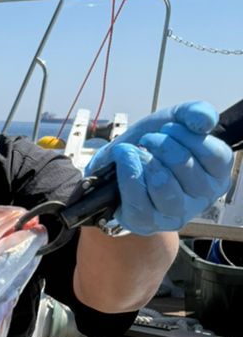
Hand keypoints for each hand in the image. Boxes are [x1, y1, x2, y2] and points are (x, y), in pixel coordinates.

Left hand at [85, 100, 232, 234]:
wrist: (120, 162)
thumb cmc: (154, 145)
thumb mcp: (176, 121)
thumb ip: (196, 113)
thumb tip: (205, 120)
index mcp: (216, 174)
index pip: (215, 156)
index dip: (189, 137)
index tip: (168, 128)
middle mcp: (201, 198)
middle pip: (186, 167)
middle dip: (162, 146)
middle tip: (149, 139)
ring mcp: (175, 214)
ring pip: (163, 186)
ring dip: (145, 161)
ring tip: (136, 150)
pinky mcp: (147, 223)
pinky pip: (138, 200)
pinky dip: (128, 174)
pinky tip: (123, 161)